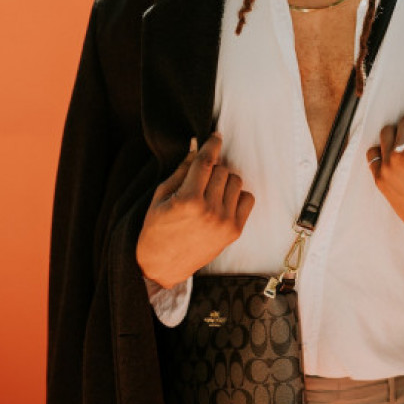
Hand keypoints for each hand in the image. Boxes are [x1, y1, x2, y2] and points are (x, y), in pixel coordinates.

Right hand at [136, 133, 254, 287]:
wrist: (162, 267)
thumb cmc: (156, 230)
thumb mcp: (160, 197)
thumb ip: (181, 170)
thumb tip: (195, 147)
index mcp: (189, 200)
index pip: (206, 161)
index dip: (212, 144)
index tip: (216, 136)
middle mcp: (210, 210)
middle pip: (222, 169)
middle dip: (212, 169)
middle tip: (200, 179)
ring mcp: (225, 222)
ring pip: (236, 181)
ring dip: (224, 181)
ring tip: (209, 192)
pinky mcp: (234, 231)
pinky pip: (247, 198)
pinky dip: (236, 196)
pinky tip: (221, 203)